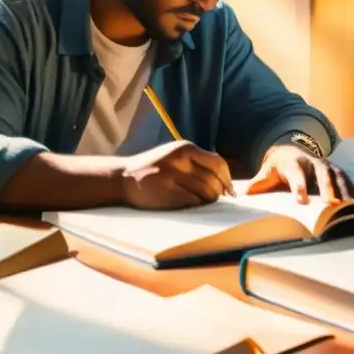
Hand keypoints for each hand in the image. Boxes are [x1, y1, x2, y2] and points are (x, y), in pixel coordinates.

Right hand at [120, 141, 234, 209]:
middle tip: (218, 200)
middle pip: (214, 179)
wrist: (124, 177)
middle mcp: (180, 159)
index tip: (229, 190)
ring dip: (209, 201)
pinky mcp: (166, 190)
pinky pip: (193, 201)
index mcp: (185, 148)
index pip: (218, 163)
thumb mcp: (175, 156)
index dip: (227, 179)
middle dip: (220, 192)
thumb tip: (224, 179)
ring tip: (204, 203)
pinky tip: (192, 205)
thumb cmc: (154, 169)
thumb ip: (197, 161)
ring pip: (206, 192)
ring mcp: (172, 174)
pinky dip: (197, 205)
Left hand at [246, 144, 353, 204]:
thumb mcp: (268, 170)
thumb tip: (246, 193)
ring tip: (352, 207)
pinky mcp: (340, 175)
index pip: (297, 175)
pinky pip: (352, 184)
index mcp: (295, 163)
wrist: (292, 150)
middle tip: (332, 203)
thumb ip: (260, 182)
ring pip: (340, 178)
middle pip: (323, 175)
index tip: (300, 200)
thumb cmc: (279, 166)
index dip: (298, 187)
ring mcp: (330, 168)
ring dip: (347, 192)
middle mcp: (315, 164)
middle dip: (328, 188)